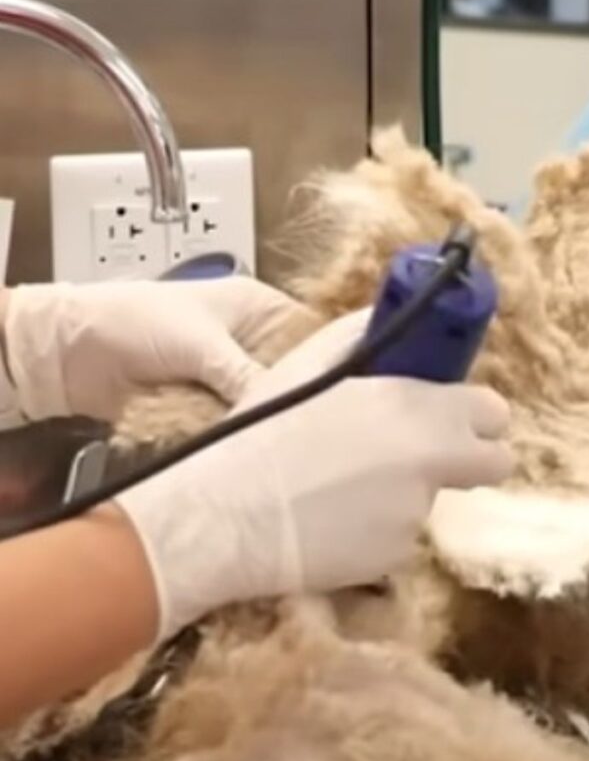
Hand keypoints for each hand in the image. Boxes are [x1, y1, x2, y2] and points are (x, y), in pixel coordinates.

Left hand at [1, 276, 306, 421]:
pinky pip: (239, 423)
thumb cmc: (137, 323)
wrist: (70, 351)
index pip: (310, 335)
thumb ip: (248, 378)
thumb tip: (288, 409)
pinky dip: (243, 436)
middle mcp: (250, 341)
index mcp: (257, 309)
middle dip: (298, 400)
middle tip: (320, 430)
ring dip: (269, 421)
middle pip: (292, 376)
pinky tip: (261, 451)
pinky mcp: (209, 405)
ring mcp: (228, 375)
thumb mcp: (202, 346)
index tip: (344, 394)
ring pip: (266, 403)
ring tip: (294, 446)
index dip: (327, 363)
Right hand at [116, 312, 512, 640]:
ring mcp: (418, 515)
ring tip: (340, 489)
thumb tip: (392, 324)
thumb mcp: (309, 367)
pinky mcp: (395, 558)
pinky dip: (375, 531)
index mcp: (422, 409)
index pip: (496, 414)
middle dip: (470, 459)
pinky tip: (331, 522)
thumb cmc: (261, 430)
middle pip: (493, 465)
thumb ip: (361, 342)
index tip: (452, 419)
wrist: (225, 514)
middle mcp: (434, 463)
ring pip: (432, 500)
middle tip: (423, 456)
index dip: (477, 417)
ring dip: (404, 493)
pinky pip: (397, 538)